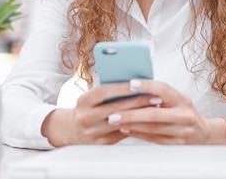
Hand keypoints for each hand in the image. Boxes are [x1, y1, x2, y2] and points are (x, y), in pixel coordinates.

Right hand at [41, 82, 159, 145]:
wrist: (70, 130)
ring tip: (155, 107)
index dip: (120, 88)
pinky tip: (149, 119)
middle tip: (155, 96)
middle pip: (115, 108)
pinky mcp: (103, 143)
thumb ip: (108, 91)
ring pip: (122, 123)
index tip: (137, 83)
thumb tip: (134, 82)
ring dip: (141, 114)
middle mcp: (86, 118)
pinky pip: (123, 134)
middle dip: (138, 102)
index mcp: (82, 102)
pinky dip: (137, 125)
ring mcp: (93, 133)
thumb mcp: (90, 97)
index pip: (103, 92)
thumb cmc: (87, 108)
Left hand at [104, 79, 225, 144]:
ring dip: (130, 125)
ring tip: (115, 121)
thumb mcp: (179, 100)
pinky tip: (126, 129)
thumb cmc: (186, 113)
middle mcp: (184, 116)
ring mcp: (181, 132)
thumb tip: (135, 88)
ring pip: (151, 128)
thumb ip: (161, 95)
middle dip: (131, 113)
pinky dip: (137, 133)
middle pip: (154, 114)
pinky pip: (152, 138)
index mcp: (183, 100)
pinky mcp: (175, 144)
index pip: (164, 89)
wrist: (205, 134)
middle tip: (113, 113)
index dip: (147, 85)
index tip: (131, 83)